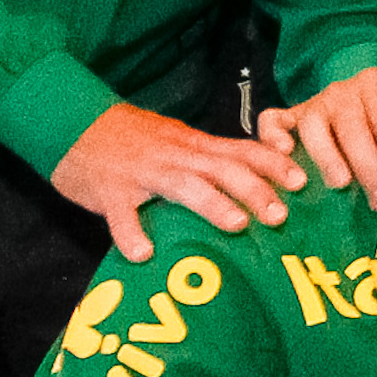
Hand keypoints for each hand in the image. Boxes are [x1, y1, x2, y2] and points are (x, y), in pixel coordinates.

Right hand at [51, 102, 306, 263]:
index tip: (302, 181)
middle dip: (255, 189)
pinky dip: (131, 233)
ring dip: (212, 204)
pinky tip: (143, 253)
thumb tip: (249, 181)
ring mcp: (142, 173)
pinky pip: (121, 215)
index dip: (274, 164)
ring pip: (183, 185)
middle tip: (280, 214)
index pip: (242, 150)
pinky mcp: (110, 192)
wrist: (74, 123)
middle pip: (223, 168)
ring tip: (236, 225)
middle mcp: (175, 155)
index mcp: (194, 145)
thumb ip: (207, 159)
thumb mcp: (176, 142)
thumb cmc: (132, 139)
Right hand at [255, 53, 376, 212]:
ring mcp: (315, 104)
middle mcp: (343, 90)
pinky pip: (273, 121)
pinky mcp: (292, 119)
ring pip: (313, 125)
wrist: (373, 94)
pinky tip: (286, 155)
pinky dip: (273, 135)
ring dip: (326, 156)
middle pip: (352, 126)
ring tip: (340, 185)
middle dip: (367, 165)